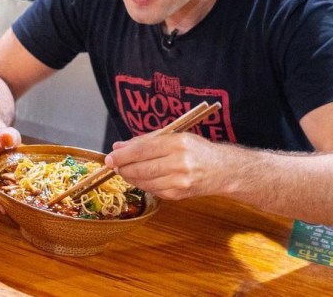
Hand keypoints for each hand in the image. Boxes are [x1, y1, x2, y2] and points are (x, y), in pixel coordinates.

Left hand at [104, 132, 223, 199]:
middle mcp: (179, 163)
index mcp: (178, 144)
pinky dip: (143, 184)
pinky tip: (140, 178)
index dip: (122, 155)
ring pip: (144, 182)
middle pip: (140, 168)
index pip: (142, 150)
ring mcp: (179, 182)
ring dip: (130, 177)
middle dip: (122, 168)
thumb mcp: (174, 136)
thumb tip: (118, 147)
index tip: (109, 157)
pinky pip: (152, 190)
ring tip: (124, 171)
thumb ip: (145, 140)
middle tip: (113, 165)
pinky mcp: (178, 195)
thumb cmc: (197, 149)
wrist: (223, 170)